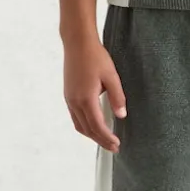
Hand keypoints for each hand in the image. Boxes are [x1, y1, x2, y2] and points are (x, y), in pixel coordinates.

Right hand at [63, 35, 126, 153]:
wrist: (77, 44)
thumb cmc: (95, 57)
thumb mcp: (111, 76)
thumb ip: (117, 97)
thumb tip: (121, 115)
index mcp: (86, 99)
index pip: (97, 125)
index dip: (107, 137)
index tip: (117, 144)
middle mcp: (75, 102)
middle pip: (87, 129)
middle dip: (100, 140)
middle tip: (114, 147)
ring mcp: (69, 99)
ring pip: (79, 125)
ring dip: (92, 135)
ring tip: (105, 139)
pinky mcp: (68, 95)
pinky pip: (75, 117)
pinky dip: (84, 126)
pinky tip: (93, 125)